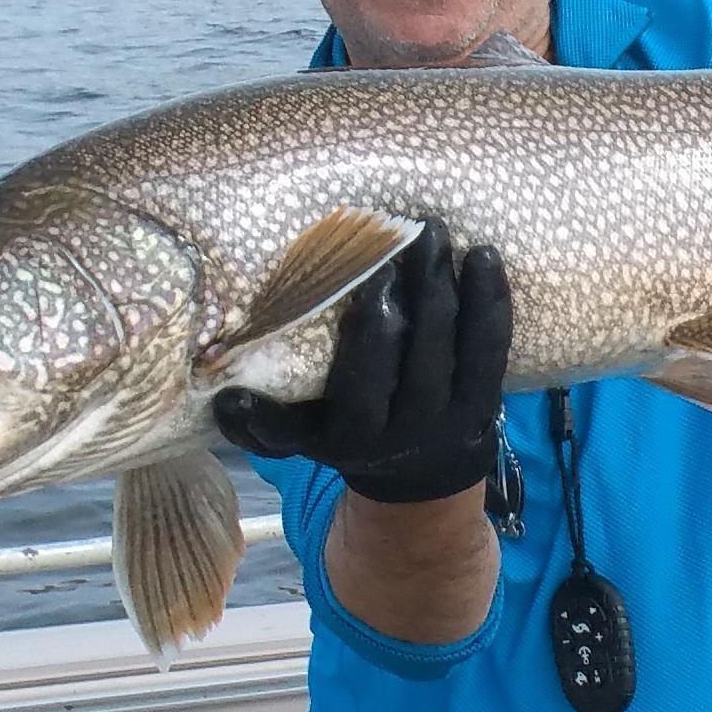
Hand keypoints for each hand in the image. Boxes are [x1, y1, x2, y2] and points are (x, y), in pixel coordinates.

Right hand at [213, 218, 511, 502]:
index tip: (368, 282)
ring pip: (451, 347)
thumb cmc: (345, 433)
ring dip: (448, 286)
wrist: (417, 480)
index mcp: (350, 436)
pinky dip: (491, 302)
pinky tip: (486, 256)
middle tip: (407, 233)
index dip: (369, 335)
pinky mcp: (485, 402)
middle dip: (412, 292)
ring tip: (439, 232)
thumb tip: (220, 398)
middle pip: (411, 356)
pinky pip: (491, 349)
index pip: (360, 383)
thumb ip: (265, 423)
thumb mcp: (303, 439)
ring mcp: (448, 417)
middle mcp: (404, 431)